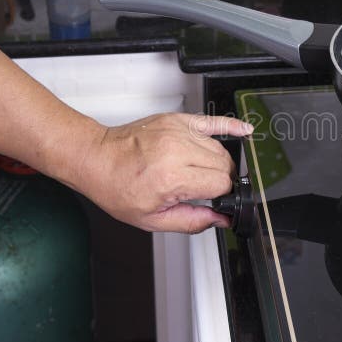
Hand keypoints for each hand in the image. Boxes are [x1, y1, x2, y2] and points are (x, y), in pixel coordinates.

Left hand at [75, 113, 253, 232]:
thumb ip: (192, 221)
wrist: (96, 159)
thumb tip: (221, 219)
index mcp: (172, 178)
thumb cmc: (116, 187)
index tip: (216, 201)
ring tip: (203, 172)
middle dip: (223, 181)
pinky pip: (212, 121)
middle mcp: (177, 151)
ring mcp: (178, 132)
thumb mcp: (151, 219)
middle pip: (225, 165)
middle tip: (207, 189)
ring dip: (220, 163)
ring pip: (220, 149)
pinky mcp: (177, 120)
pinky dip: (231, 126)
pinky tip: (245, 130)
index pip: (221, 184)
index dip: (222, 196)